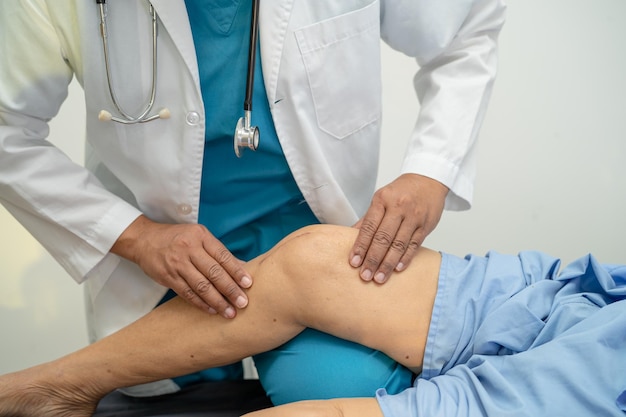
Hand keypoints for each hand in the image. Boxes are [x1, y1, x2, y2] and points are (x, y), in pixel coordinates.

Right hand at [111, 215, 251, 317]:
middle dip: (230, 289)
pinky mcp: (167, 277)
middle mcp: (189, 249)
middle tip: (243, 303)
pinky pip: (187, 293)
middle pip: (213, 272)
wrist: (144, 239)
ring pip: (201, 286)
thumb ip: (218, 251)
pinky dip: (201, 303)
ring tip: (230, 312)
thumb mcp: (198, 236)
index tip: (248, 284)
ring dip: (217, 301)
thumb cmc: (177, 237)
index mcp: (200, 236)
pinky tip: (212, 310)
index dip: (236, 271)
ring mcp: (177, 264)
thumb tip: (241, 267)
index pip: (222, 256)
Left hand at [349, 174, 447, 283]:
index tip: (354, 262)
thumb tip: (349, 236)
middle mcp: (398, 207)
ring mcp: (414, 217)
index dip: (360, 246)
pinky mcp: (425, 225)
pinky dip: (405, 258)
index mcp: (382, 200)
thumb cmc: (401, 192)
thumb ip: (368, 219)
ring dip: (388, 263)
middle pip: (384, 238)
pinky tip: (397, 269)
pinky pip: (414, 245)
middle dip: (373, 259)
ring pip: (399, 244)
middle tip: (365, 276)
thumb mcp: (381, 199)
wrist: (428, 181)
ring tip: (379, 278)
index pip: (369, 227)